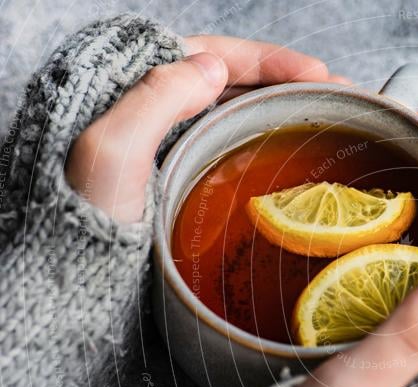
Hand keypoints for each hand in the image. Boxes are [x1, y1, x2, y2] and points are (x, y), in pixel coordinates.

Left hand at [66, 36, 348, 223]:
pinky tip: (296, 159)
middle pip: (231, 83)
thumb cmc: (83, 227)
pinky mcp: (182, 184)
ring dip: (284, 112)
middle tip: (338, 96)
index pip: (210, 56)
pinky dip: (268, 146)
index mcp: (131, 93)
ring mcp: (169, 151)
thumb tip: (212, 66)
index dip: (268, 59)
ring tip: (331, 120)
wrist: (71, 292)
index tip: (317, 72)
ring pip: (236, 115)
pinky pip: (231, 150)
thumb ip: (154, 99)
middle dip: (288, 83)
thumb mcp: (110, 154)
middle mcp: (152, 116)